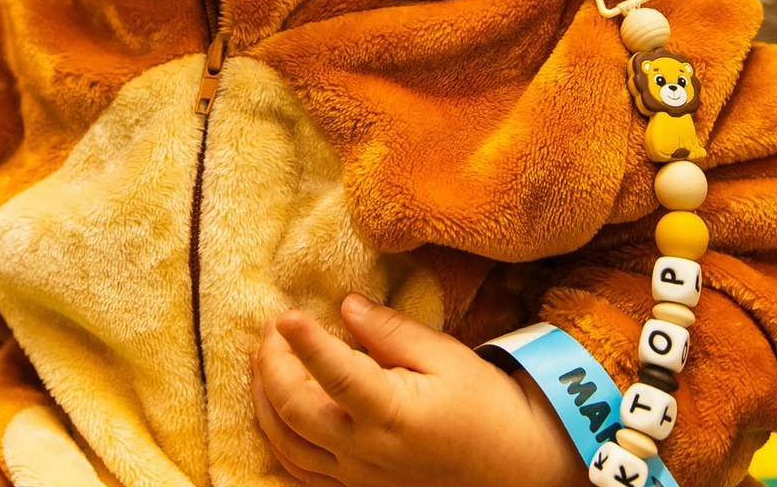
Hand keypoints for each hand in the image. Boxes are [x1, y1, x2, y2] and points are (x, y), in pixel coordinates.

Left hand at [250, 295, 585, 486]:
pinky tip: (273, 411)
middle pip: (295, 410)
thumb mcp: (446, 357)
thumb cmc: (485, 406)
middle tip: (270, 329)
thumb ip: (391, 332)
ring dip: (264, 401)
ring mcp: (359, 477)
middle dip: (272, 366)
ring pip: (288, 444)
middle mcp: (367, 452)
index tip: (285, 314)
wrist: (516, 467)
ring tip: (261, 362)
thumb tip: (346, 306)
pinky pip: (301, 472)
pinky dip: (278, 440)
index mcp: (392, 414)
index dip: (305, 342)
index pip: (335, 374)